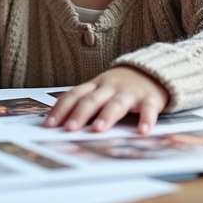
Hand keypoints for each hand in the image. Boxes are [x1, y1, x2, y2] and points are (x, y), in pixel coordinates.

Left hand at [44, 67, 168, 133]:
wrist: (153, 71)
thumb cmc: (121, 87)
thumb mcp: (101, 91)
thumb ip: (86, 104)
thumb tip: (63, 126)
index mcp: (95, 85)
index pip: (74, 95)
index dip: (61, 109)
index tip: (49, 124)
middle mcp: (110, 87)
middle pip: (92, 99)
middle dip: (80, 114)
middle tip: (69, 129)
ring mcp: (130, 92)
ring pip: (116, 103)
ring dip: (107, 116)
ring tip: (98, 129)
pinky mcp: (150, 98)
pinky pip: (148, 109)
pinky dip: (146, 119)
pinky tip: (142, 132)